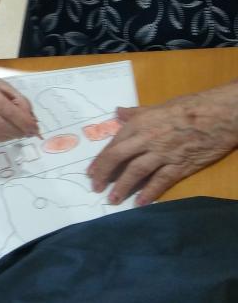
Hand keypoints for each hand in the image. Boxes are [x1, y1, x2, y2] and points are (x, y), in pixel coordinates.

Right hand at [0, 68, 39, 141]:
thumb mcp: (7, 87)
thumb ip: (21, 102)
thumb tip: (32, 122)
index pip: (5, 108)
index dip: (21, 120)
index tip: (35, 128)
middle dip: (18, 131)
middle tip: (30, 133)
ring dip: (12, 135)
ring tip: (21, 131)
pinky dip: (5, 137)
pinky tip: (9, 131)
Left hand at [88, 95, 237, 205]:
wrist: (219, 114)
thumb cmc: (190, 107)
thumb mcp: (158, 106)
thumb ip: (136, 113)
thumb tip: (118, 112)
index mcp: (139, 124)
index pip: (113, 145)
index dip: (100, 160)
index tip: (90, 172)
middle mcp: (146, 139)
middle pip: (118, 158)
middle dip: (103, 174)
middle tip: (95, 187)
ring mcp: (163, 154)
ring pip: (135, 172)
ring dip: (122, 187)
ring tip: (113, 199)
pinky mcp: (180, 165)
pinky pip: (161, 181)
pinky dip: (149, 193)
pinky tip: (140, 203)